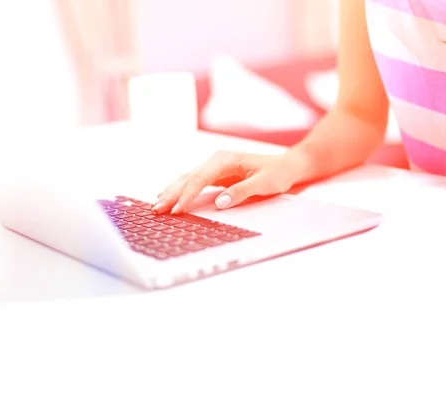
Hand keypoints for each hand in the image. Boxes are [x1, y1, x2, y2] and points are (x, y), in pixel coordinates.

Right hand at [153, 150, 309, 213]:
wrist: (288, 166)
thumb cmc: (278, 173)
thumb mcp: (264, 184)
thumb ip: (242, 192)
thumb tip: (219, 202)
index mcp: (225, 160)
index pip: (199, 178)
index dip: (187, 195)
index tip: (177, 209)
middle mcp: (217, 160)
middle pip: (188, 178)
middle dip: (171, 193)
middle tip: (156, 209)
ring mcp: (216, 167)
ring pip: (188, 179)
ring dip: (172, 192)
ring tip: (157, 205)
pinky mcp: (217, 175)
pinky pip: (194, 183)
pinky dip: (181, 190)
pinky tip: (170, 196)